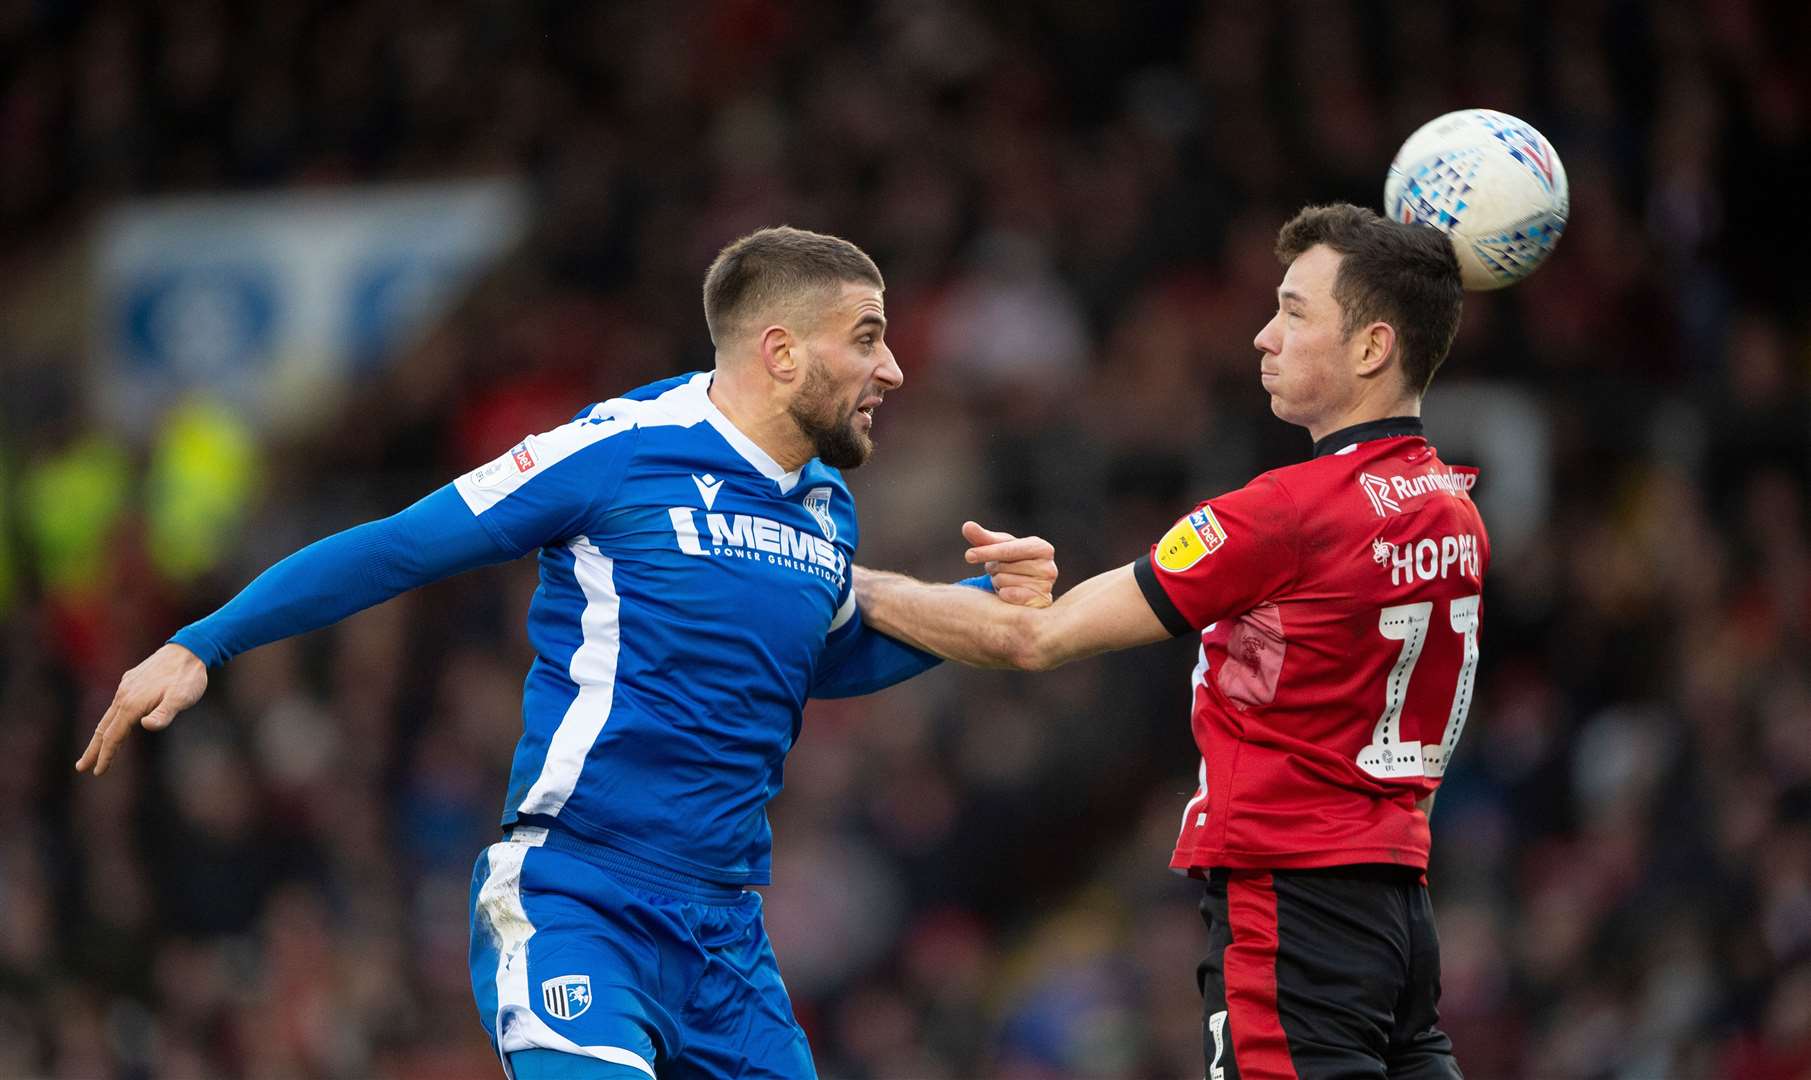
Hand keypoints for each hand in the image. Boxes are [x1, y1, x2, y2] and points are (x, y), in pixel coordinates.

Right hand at [77, 643, 208, 776]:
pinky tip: (112, 723)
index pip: (114, 735)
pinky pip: (115, 705)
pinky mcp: (130, 682)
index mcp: (133, 704)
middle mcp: (124, 696)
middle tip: (81, 767)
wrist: (188, 649)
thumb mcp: (182, 698)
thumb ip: (165, 713)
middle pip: (104, 728)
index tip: (97, 772)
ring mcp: (125, 688)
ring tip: (93, 751)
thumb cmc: (188, 678)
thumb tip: (146, 726)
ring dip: (99, 736)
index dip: (106, 755)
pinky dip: (109, 720)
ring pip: (107, 716)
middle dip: (93, 750)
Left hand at [962, 520, 1056, 607]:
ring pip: (1004, 583)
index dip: (988, 551)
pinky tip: (1007, 592)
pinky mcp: (1039, 604)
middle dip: (995, 568)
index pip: (1010, 549)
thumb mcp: (997, 546)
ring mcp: (1046, 588)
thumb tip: (967, 526)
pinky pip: (1009, 597)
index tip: (968, 555)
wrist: (1024, 585)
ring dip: (998, 582)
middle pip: (1005, 567)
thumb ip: (982, 537)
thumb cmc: (1010, 560)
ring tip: (1007, 580)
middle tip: (1001, 569)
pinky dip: (1002, 593)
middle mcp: (1049, 568)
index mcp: (1042, 548)